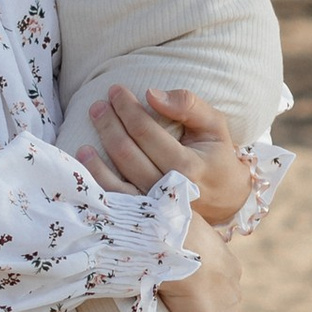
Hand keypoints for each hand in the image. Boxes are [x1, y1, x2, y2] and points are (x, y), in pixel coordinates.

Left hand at [80, 83, 256, 231]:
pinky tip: (84, 159)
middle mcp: (168, 191)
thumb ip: (188, 105)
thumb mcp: (214, 126)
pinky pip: (113, 200)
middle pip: (127, 153)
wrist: (227, 201)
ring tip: (89, 129)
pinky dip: (96, 179)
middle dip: (108, 124)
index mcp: (187, 167)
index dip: (127, 109)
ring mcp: (154, 210)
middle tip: (97, 105)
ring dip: (95, 153)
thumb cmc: (217, 157)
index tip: (115, 91)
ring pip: (114, 179)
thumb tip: (151, 94)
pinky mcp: (143, 220)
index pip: (146, 132)